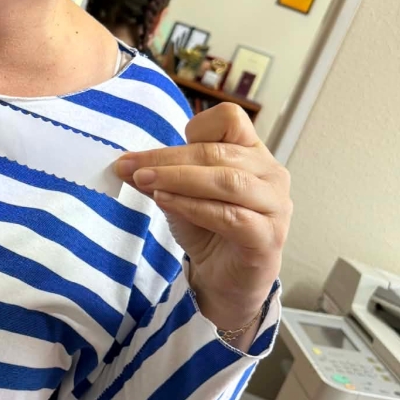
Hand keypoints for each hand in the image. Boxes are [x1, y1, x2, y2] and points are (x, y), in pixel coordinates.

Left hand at [114, 104, 291, 332]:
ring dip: (179, 179)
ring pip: (226, 181)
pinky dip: (193, 206)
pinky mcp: (268, 236)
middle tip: (129, 166)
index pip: (229, 119)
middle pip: (218, 152)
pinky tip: (165, 202)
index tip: (158, 150)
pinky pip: (230, 215)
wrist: (226, 279)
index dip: (194, 128)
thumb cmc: (208, 230)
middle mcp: (270, 174)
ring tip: (144, 182)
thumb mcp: (178, 195)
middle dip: (168, 158)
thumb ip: (159, 176)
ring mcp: (275, 205)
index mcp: (253, 153)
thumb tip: (123, 163)